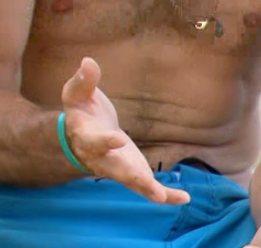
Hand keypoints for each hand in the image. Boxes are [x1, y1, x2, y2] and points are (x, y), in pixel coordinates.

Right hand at [60, 56, 189, 204]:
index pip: (95, 141)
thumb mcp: (76, 94)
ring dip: (149, 190)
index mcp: (87, 138)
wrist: (80, 137)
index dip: (105, 141)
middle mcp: (102, 159)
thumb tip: (88, 61)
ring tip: (166, 197)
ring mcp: (118, 168)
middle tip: (145, 181)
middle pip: (115, 170)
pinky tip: (184, 199)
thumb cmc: (80, 111)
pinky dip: (164, 195)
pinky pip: (147, 188)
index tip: (118, 138)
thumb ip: (83, 81)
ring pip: (132, 183)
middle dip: (130, 175)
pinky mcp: (132, 172)